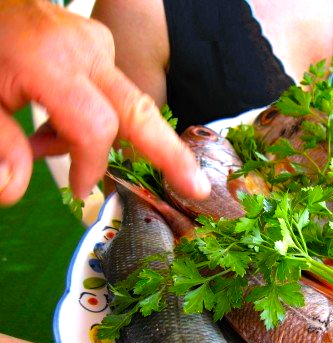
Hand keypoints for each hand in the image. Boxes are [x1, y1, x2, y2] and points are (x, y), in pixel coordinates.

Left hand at [0, 0, 209, 204]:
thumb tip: (13, 191)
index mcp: (51, 61)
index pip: (96, 128)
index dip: (90, 165)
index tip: (78, 189)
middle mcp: (86, 50)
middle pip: (140, 111)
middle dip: (171, 154)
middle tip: (198, 187)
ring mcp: (97, 45)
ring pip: (123, 106)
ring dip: (102, 137)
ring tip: (49, 142)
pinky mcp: (99, 46)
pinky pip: (110, 92)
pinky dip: (94, 117)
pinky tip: (55, 123)